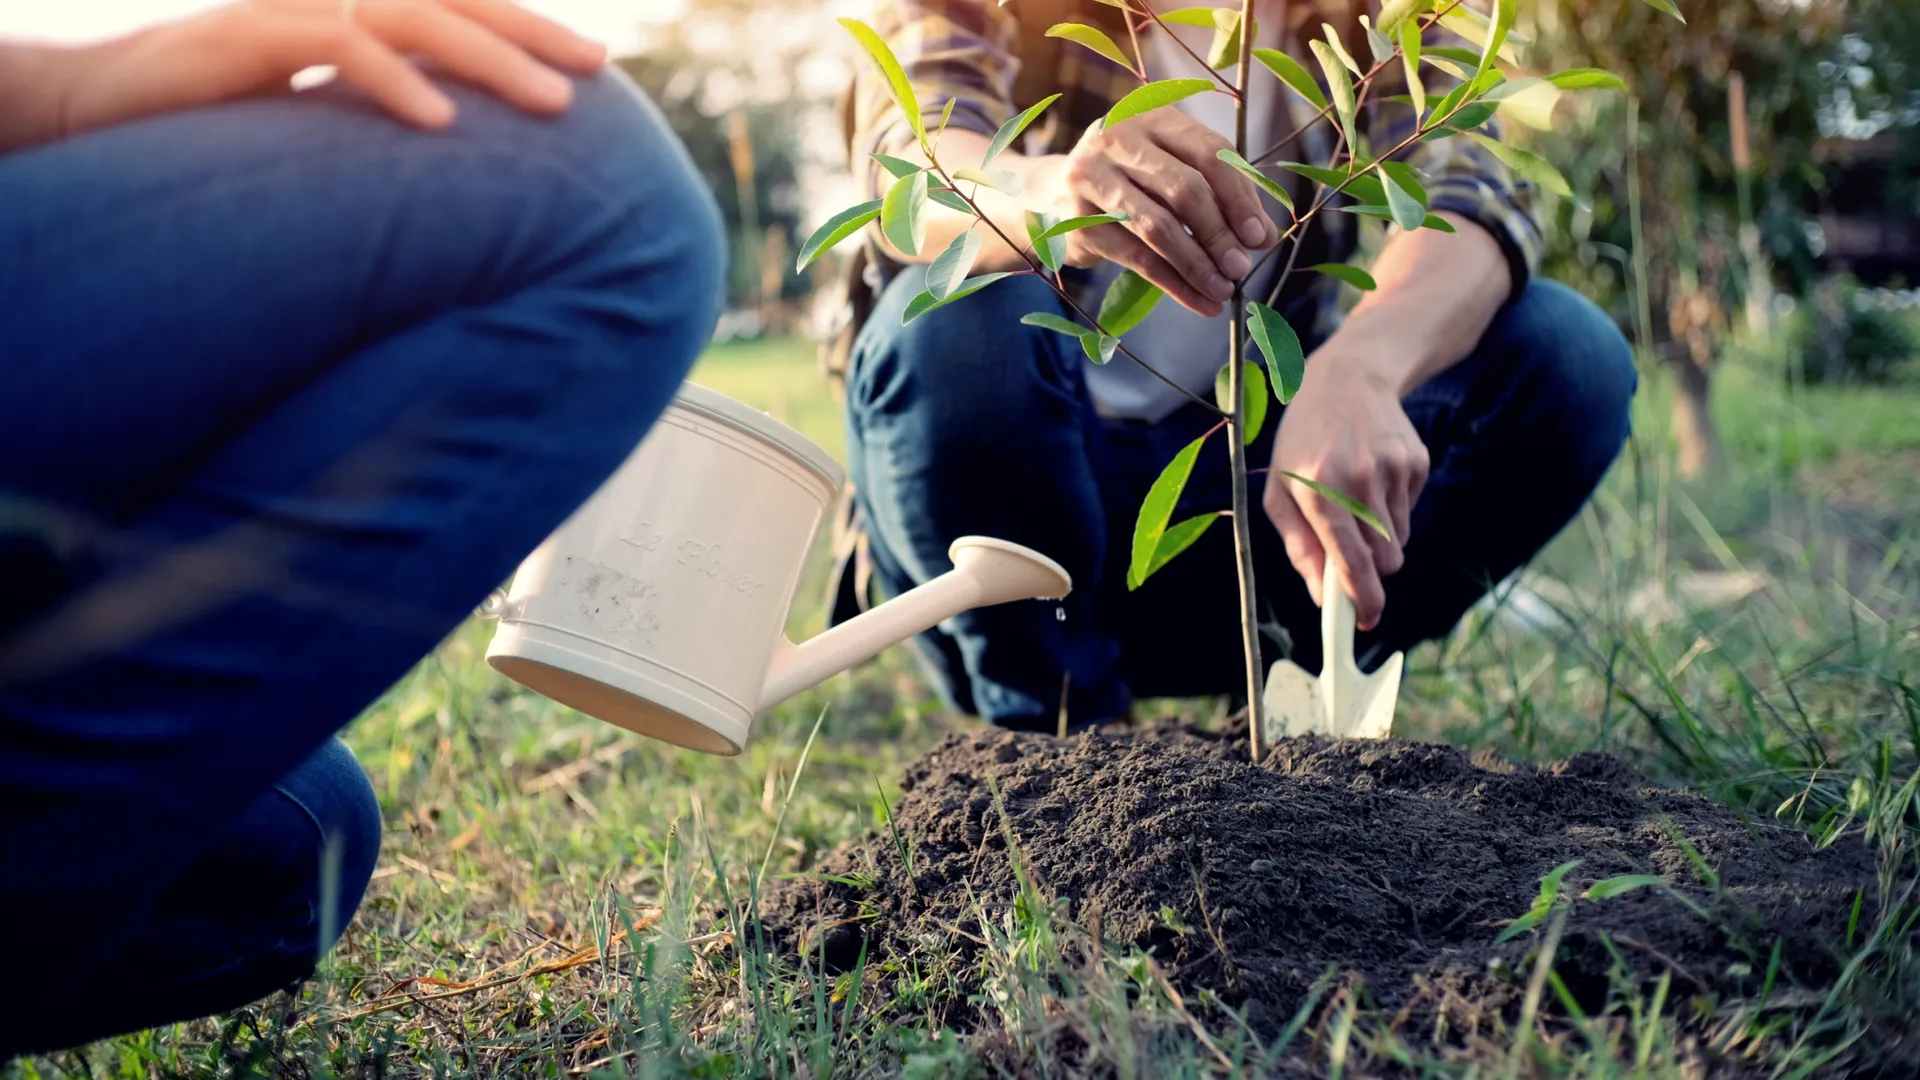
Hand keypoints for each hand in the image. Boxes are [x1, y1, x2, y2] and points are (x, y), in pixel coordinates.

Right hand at [56, 0, 606, 138]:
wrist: (87, 108)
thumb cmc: (203, 129)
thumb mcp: (311, 129)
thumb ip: (376, 131)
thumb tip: (456, 174)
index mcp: (348, 15)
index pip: (454, 6)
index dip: (523, 27)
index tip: (595, 66)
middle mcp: (326, 0)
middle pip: (450, 0)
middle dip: (529, 34)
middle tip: (597, 72)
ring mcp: (287, 10)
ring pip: (411, 15)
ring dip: (488, 61)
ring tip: (552, 106)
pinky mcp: (245, 37)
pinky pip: (337, 45)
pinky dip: (395, 82)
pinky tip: (444, 123)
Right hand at [1030, 108, 1276, 315]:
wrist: (1051, 193)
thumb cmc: (1129, 181)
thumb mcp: (1172, 172)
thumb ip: (1219, 196)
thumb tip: (1263, 237)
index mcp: (1152, 117)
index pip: (1208, 152)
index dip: (1239, 196)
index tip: (1259, 236)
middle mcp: (1117, 139)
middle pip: (1183, 188)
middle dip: (1219, 234)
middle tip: (1242, 268)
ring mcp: (1091, 177)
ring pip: (1158, 226)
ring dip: (1197, 264)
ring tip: (1223, 291)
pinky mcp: (1077, 219)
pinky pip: (1136, 257)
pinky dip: (1173, 283)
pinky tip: (1199, 301)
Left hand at [1262, 357, 1429, 629]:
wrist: (1348, 379)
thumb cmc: (1303, 441)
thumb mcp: (1281, 490)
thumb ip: (1300, 547)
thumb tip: (1321, 596)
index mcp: (1319, 490)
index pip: (1350, 561)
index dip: (1361, 598)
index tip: (1364, 621)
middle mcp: (1360, 481)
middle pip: (1386, 561)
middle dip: (1372, 570)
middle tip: (1352, 554)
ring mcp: (1393, 470)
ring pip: (1399, 541)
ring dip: (1380, 538)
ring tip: (1356, 501)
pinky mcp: (1416, 463)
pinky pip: (1409, 512)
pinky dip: (1393, 510)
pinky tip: (1373, 478)